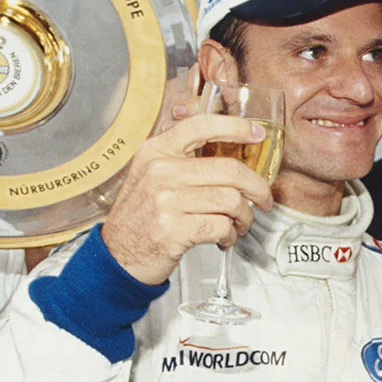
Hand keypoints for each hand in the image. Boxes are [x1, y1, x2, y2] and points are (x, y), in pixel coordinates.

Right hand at [99, 114, 273, 284]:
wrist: (118, 255)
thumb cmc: (141, 216)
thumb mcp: (150, 175)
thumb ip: (180, 157)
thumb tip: (226, 146)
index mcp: (156, 151)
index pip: (201, 126)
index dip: (235, 127)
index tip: (257, 134)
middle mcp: (160, 171)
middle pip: (229, 170)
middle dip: (257, 187)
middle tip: (264, 198)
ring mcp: (165, 200)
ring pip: (231, 200)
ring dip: (244, 217)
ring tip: (239, 224)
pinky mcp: (173, 229)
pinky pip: (221, 226)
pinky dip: (230, 235)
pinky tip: (224, 238)